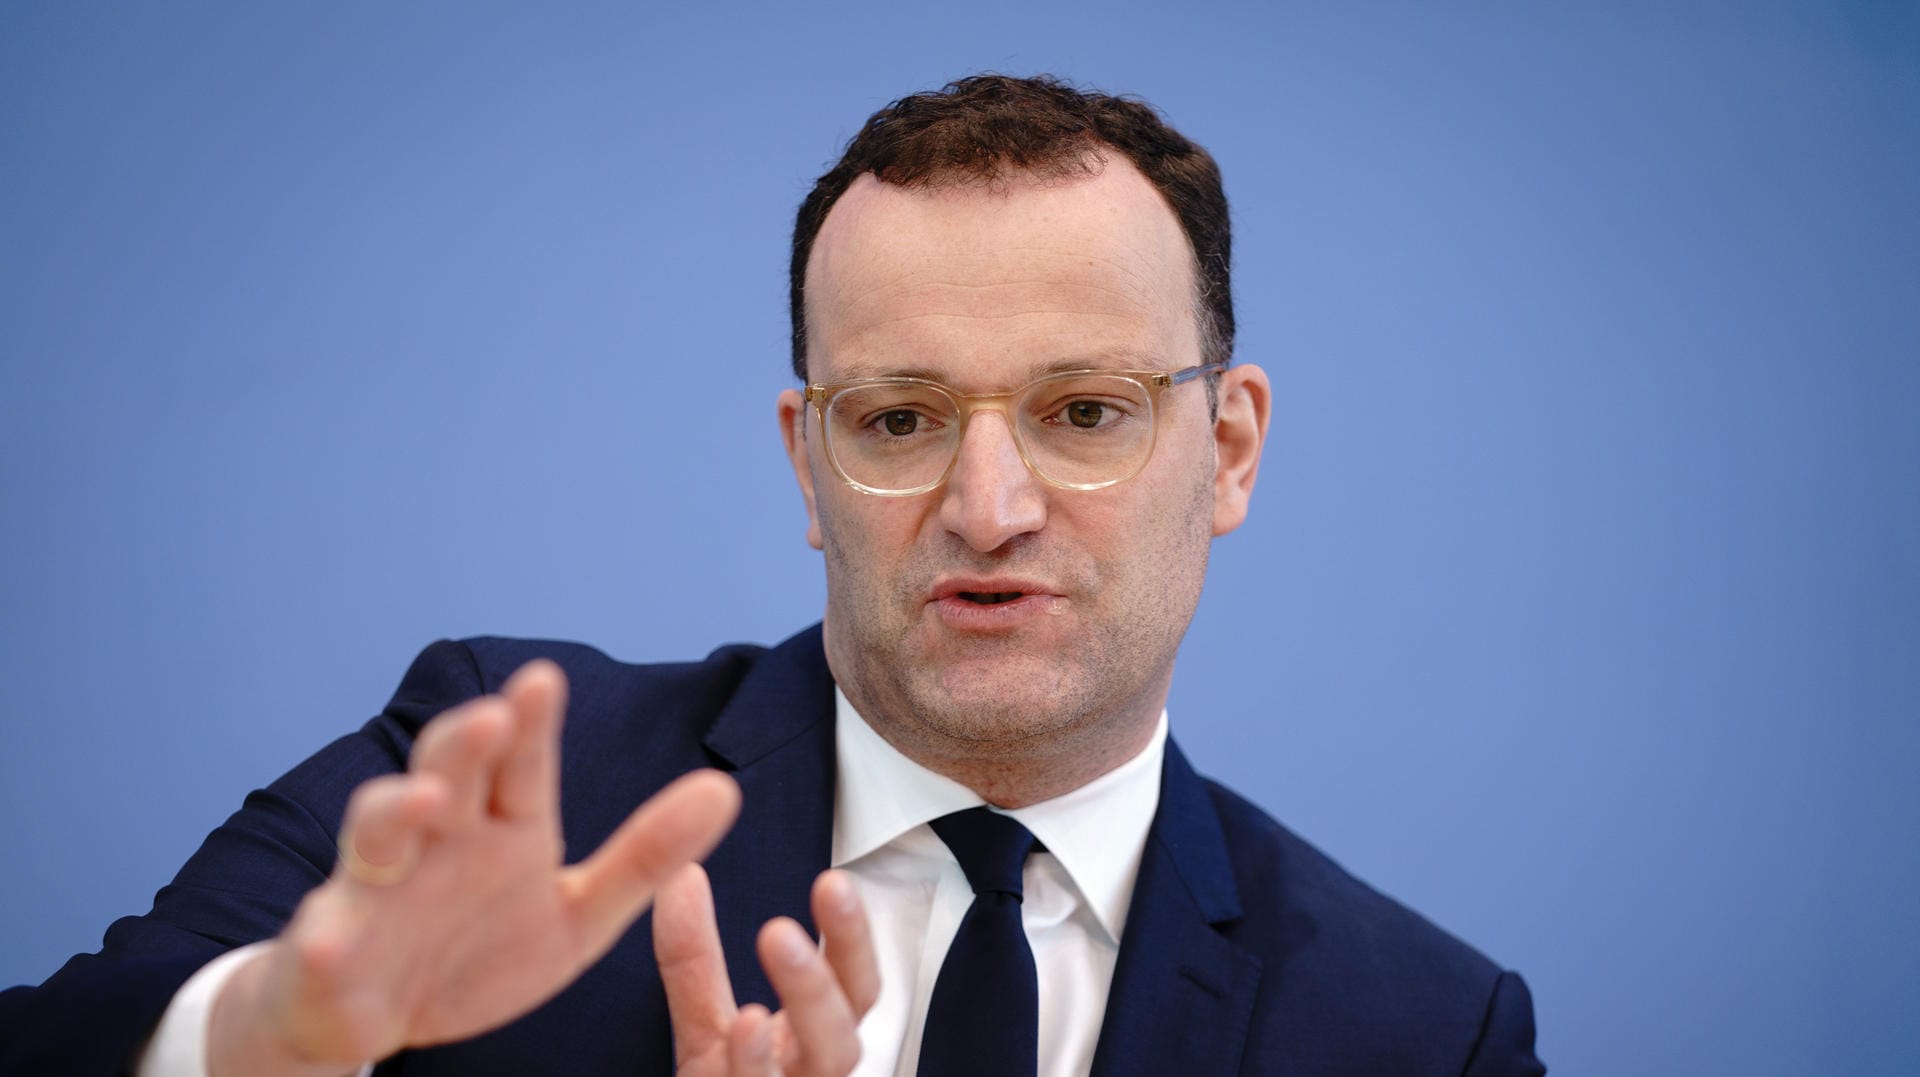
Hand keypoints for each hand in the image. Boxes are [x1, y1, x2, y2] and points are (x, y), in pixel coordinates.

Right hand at [207, 660, 742, 1076]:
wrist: (380, 1015)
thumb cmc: (476, 947)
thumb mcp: (578, 914)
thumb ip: (647, 856)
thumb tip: (724, 790)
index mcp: (504, 828)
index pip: (521, 764)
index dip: (530, 724)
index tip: (546, 680)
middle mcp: (440, 840)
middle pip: (447, 773)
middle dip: (464, 744)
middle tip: (492, 718)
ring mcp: (379, 888)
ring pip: (378, 832)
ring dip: (395, 812)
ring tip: (424, 803)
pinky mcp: (332, 948)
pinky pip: (324, 939)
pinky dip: (327, 936)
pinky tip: (333, 938)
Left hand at [655, 865, 878, 1075]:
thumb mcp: (705, 1025)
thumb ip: (695, 957)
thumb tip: (680, 875)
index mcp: (816, 1040)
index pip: (855, 983)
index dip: (851, 937)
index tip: (832, 882)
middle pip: (844, 1029)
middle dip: (818, 979)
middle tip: (778, 932)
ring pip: (820, 1069)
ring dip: (793, 1023)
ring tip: (756, 995)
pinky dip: (754, 1069)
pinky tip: (740, 1033)